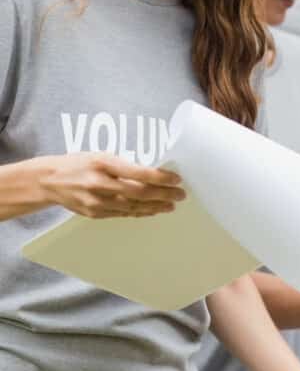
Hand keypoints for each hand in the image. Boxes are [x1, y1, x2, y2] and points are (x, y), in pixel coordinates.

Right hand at [38, 153, 184, 217]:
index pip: (139, 172)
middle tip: (180, 194)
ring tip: (171, 204)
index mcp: (103, 163)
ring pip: (134, 207)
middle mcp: (100, 183)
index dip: (161, 178)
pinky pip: (123, 214)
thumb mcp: (102, 156)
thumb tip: (154, 174)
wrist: (48, 180)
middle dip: (164, 194)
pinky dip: (140, 212)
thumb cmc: (79, 164)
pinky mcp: (94, 214)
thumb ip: (125, 165)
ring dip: (156, 206)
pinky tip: (153, 210)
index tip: (176, 179)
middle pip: (140, 193)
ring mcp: (96, 201)